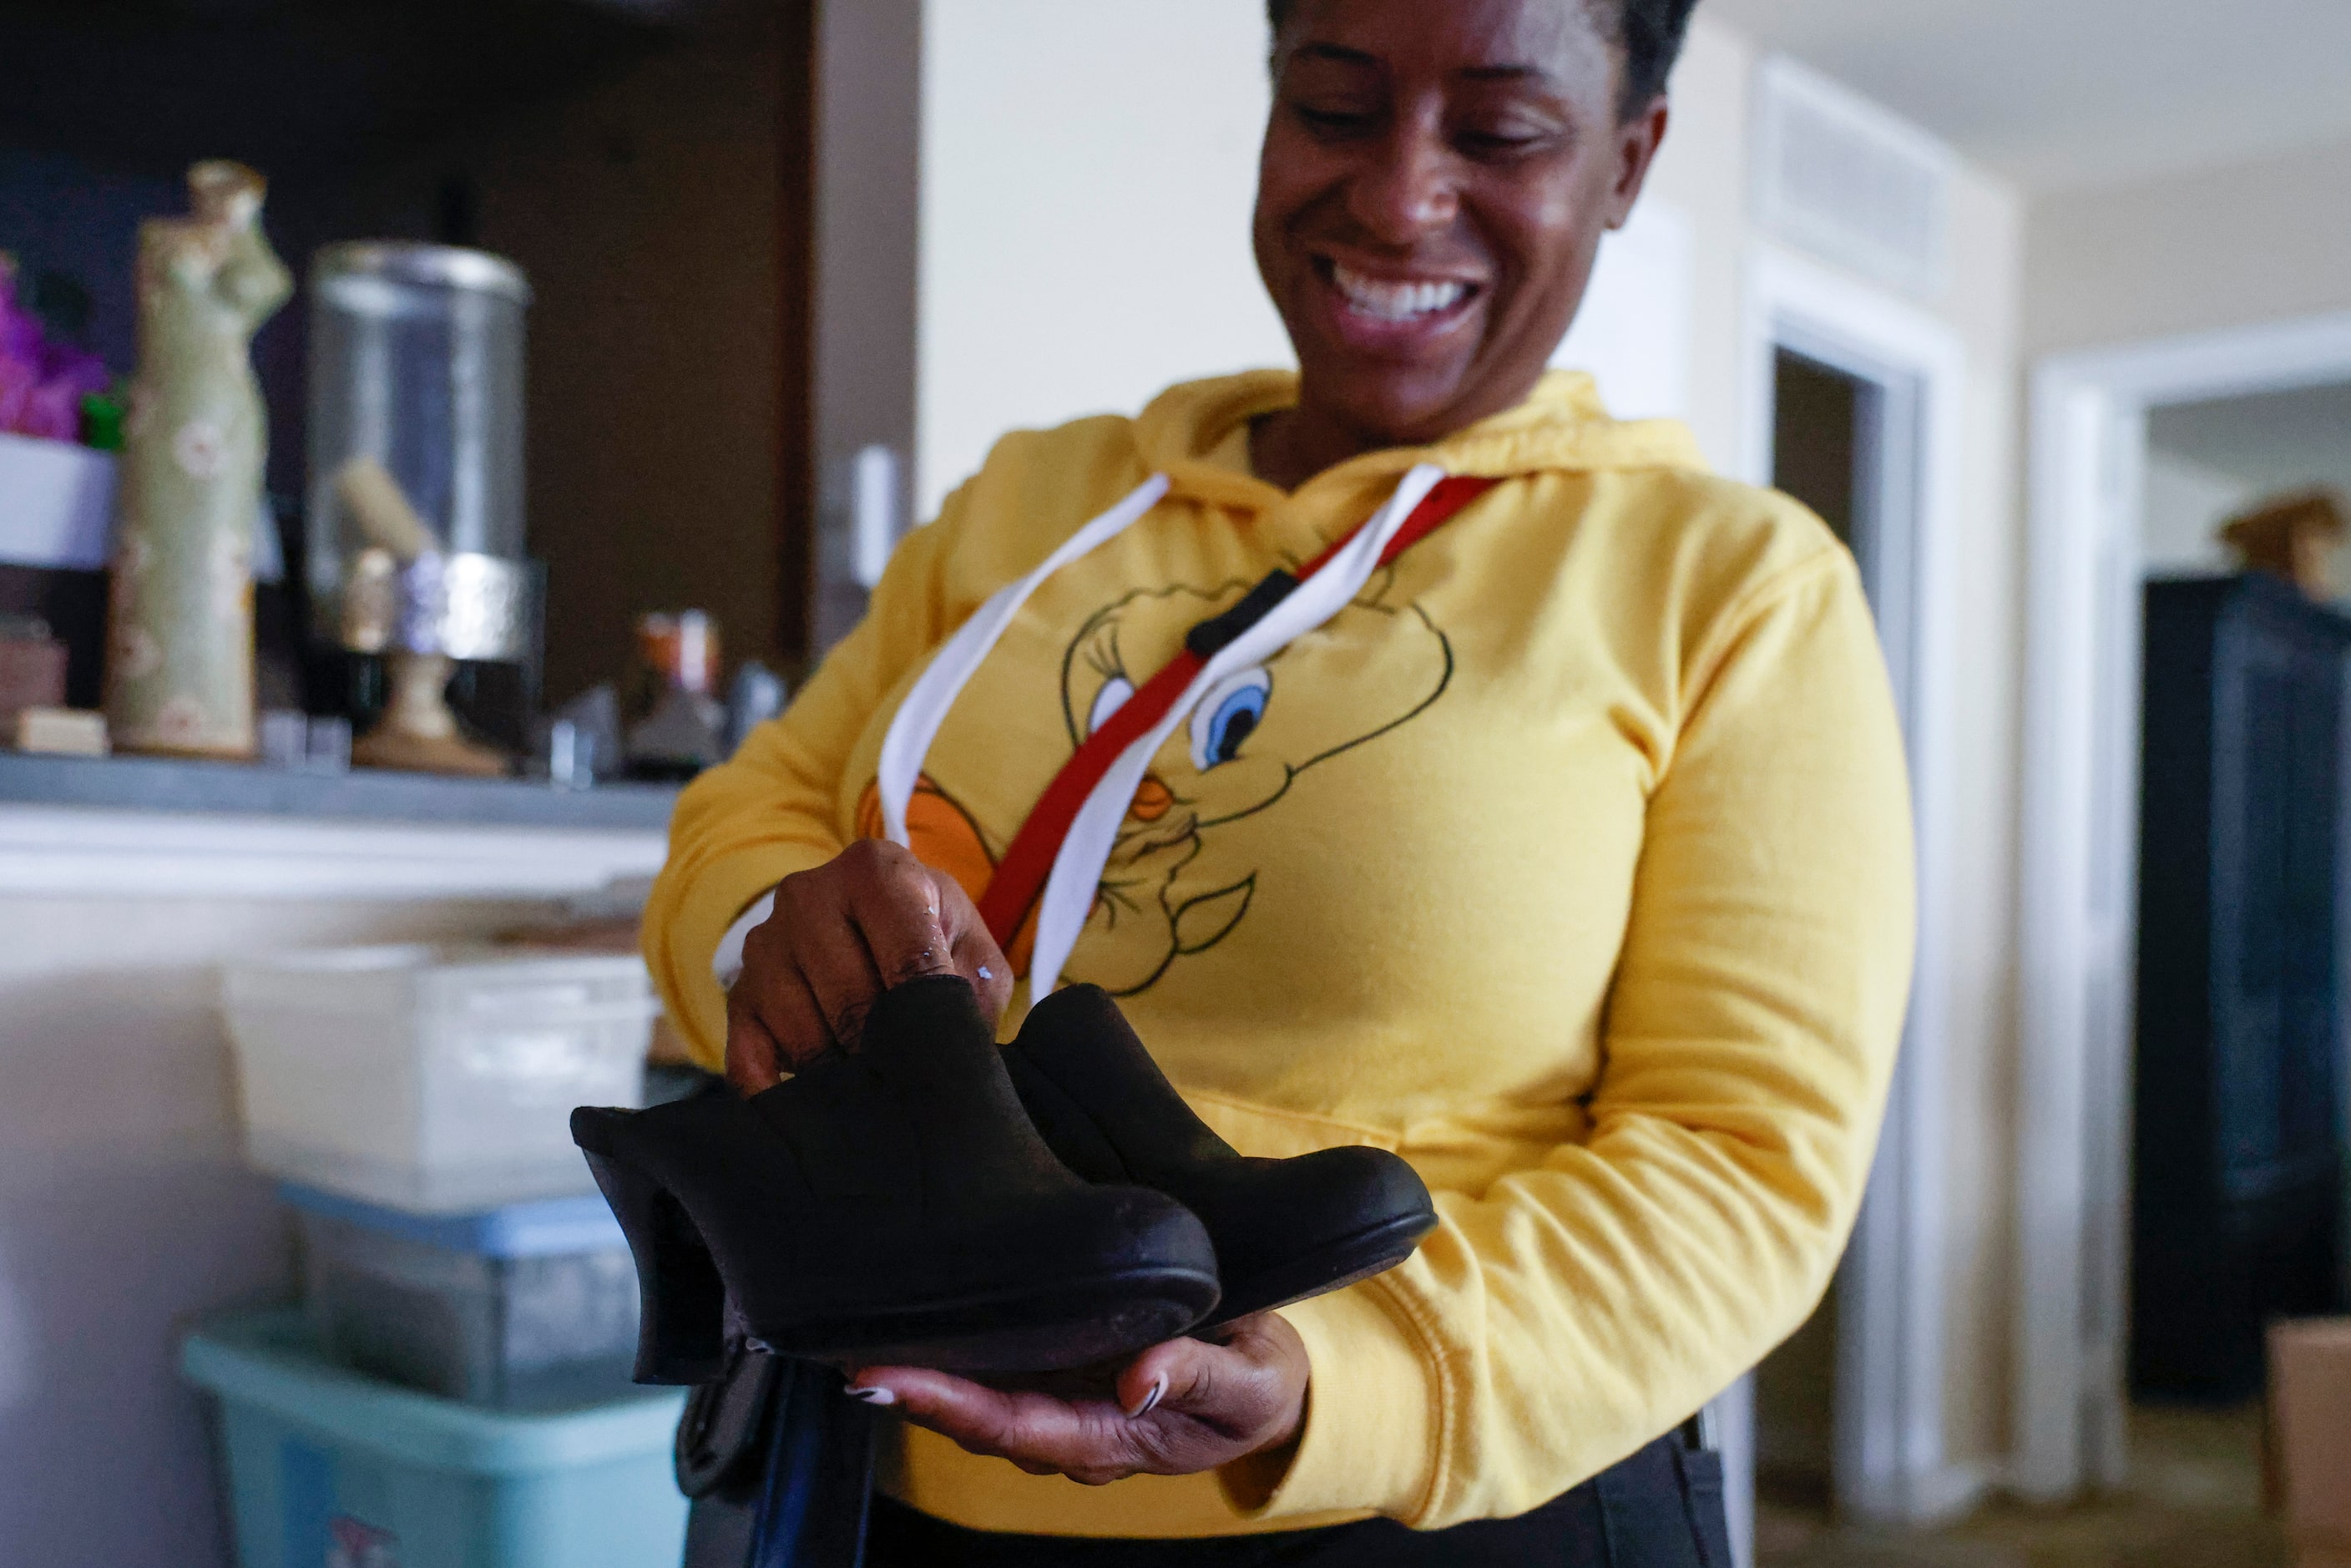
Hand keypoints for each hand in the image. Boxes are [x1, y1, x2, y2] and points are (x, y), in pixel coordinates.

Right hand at [727, 839, 1011, 1089]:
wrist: (882, 934)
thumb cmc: (937, 945)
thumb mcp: (974, 959)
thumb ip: (971, 992)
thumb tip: (944, 1048)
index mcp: (876, 870)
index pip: (907, 954)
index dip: (928, 1014)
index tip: (940, 1048)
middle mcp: (808, 894)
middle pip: (851, 1001)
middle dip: (885, 1048)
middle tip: (909, 1071)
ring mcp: (765, 943)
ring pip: (804, 1034)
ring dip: (843, 1071)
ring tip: (873, 1074)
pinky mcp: (739, 992)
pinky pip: (751, 1059)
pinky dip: (782, 1092)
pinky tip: (814, 1103)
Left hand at [846, 1314, 1309, 1487]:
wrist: (1271, 1383)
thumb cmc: (1261, 1382)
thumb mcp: (1252, 1381)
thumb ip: (1197, 1376)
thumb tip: (1137, 1382)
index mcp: (1111, 1439)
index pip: (1012, 1426)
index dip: (944, 1404)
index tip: (883, 1378)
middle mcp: (1071, 1428)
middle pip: (973, 1416)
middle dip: (908, 1386)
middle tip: (840, 1345)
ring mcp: (1061, 1400)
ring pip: (975, 1392)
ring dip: (919, 1366)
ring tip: (851, 1325)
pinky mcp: (1061, 1366)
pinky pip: (994, 1364)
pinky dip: (949, 1344)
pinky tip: (913, 1310)